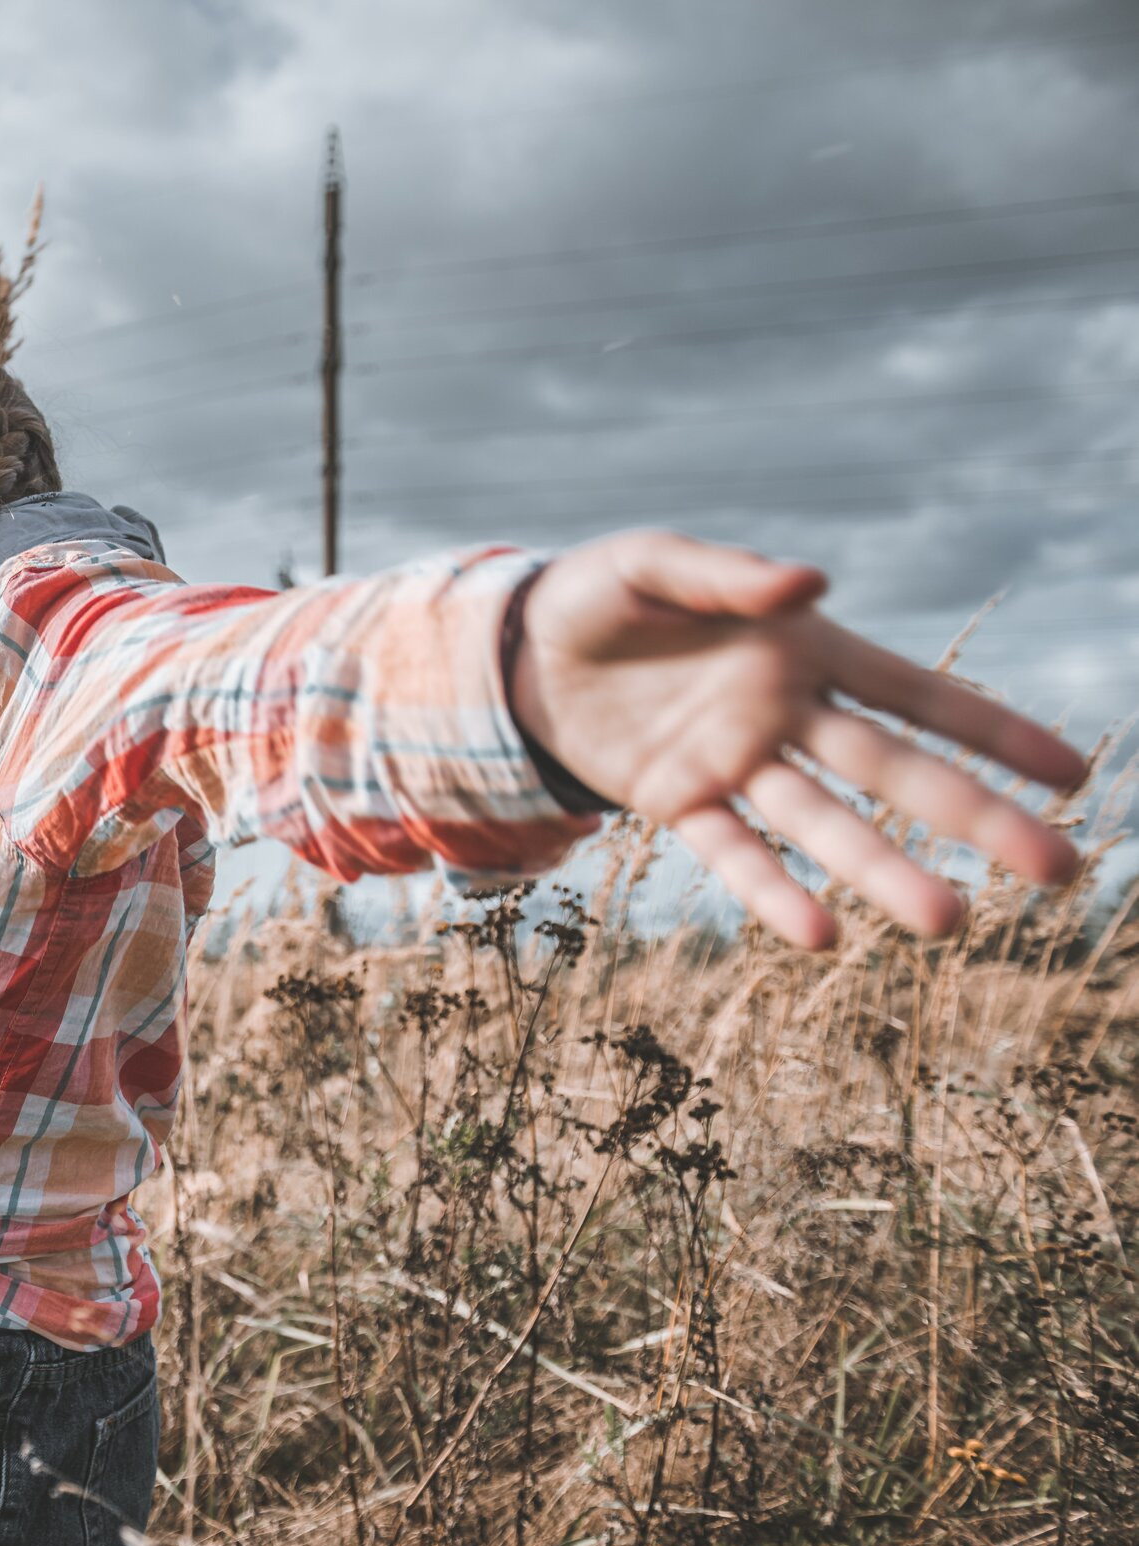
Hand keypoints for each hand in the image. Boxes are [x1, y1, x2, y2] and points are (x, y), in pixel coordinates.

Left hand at [510, 529, 1087, 949]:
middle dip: (978, 816)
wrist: (518, 648)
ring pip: (826, 824)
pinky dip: (773, 892)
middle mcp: (785, 716)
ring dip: (884, 870)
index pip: (919, 695)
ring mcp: (736, 764)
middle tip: (1059, 870)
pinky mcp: (676, 802)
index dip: (996, 731)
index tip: (1073, 775)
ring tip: (948, 922)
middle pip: (896, 771)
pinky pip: (733, 852)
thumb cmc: (602, 594)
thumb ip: (726, 573)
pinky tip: (820, 935)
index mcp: (803, 651)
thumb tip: (810, 582)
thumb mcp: (653, 564)